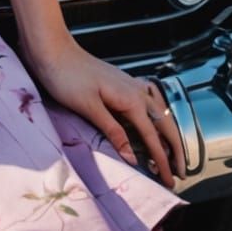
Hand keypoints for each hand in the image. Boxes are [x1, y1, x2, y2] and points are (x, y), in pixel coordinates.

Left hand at [21, 34, 186, 189]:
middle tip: (180, 172)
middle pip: (164, 125)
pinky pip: (145, 103)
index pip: (153, 138)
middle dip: (175, 150)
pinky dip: (153, 118)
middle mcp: (136, 91)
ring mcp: (129, 85)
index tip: (170, 182)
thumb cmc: (65, 75)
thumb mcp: (88, 107)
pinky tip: (150, 121)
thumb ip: (113, 131)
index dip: (162, 161)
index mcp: (131, 100)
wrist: (51, 48)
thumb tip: (133, 158)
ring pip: (158, 113)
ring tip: (171, 154)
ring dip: (167, 134)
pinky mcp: (119, 83)